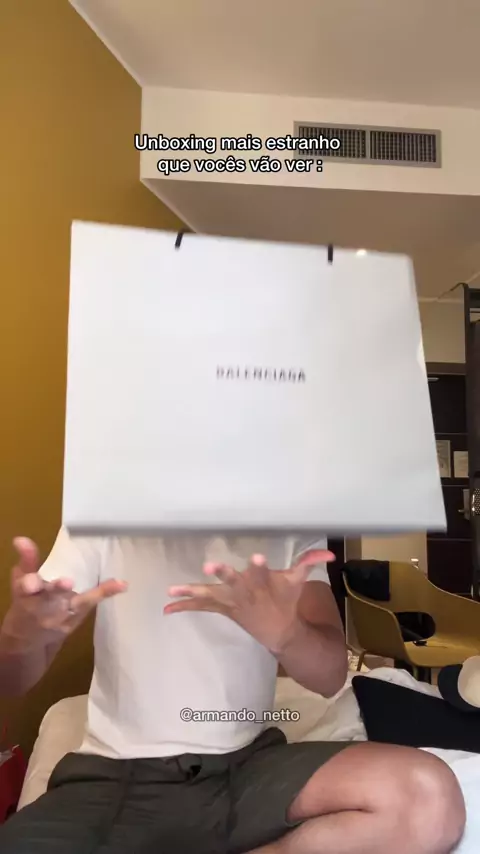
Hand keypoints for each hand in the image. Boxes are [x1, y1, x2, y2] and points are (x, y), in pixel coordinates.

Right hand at [1, 537, 126, 647]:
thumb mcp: (22, 582)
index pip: (26, 588)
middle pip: (50, 598)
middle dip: (57, 590)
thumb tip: (21, 539)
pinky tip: (122, 585)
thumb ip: (27, 561)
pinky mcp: (72, 624)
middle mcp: (41, 609)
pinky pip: (90, 606)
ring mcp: (59, 618)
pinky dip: (105, 594)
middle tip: (67, 582)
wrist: (28, 640)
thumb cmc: (27, 602)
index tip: (31, 583)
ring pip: (75, 605)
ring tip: (112, 583)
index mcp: (25, 595)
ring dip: (92, 595)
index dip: (29, 584)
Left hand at [164, 549, 333, 654]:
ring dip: (192, 592)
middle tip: (209, 566)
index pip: (261, 572)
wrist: (279, 631)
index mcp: (263, 583)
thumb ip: (309, 561)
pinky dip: (183, 607)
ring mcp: (231, 602)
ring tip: (171, 590)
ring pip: (211, 595)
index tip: (256, 558)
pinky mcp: (222, 608)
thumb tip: (330, 553)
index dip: (258, 566)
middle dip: (222, 574)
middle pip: (233, 582)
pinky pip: (200, 607)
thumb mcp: (298, 580)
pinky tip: (165, 608)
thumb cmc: (286, 600)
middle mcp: (245, 592)